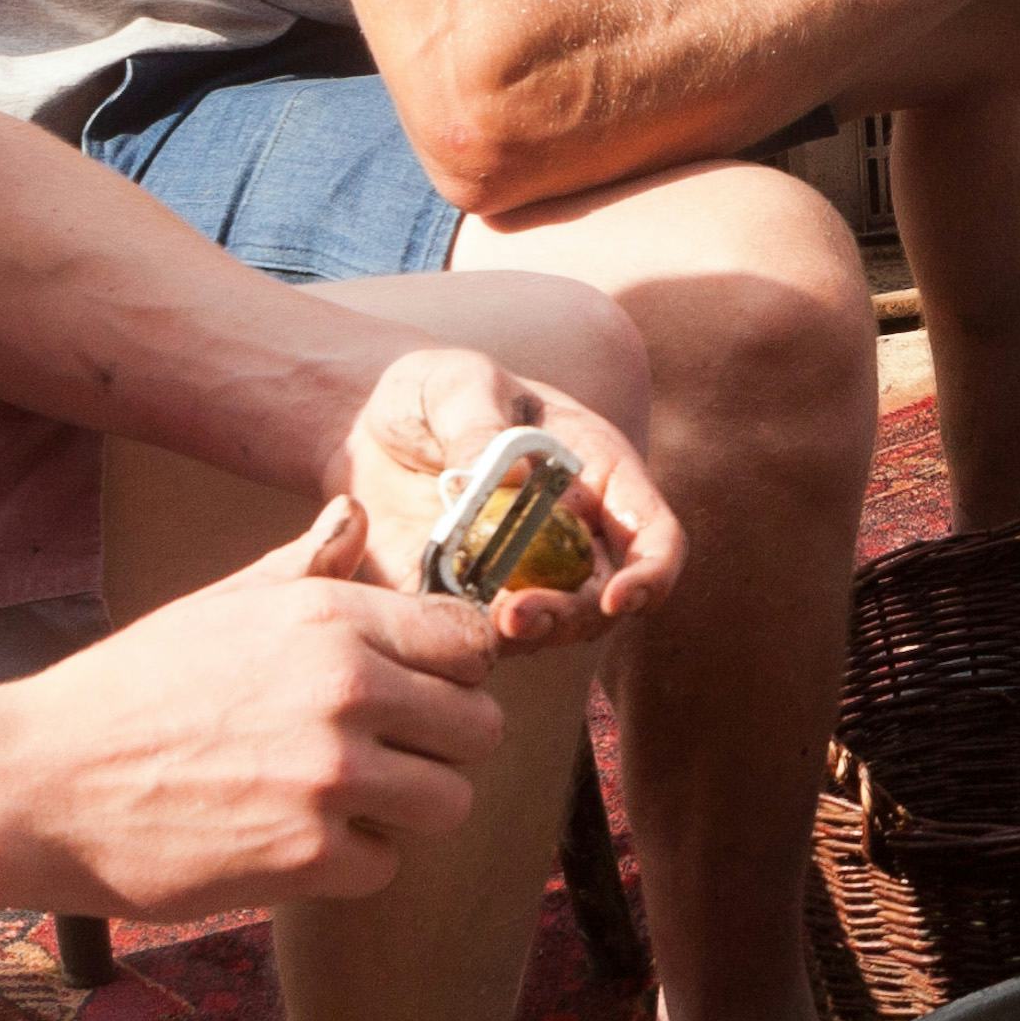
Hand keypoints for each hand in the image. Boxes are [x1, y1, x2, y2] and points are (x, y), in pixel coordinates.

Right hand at [0, 512, 521, 917]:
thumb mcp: (219, 607)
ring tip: (339, 799)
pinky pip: (386, 865)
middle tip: (382, 756)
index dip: (454, 672)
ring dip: (404, 809)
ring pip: (449, 802)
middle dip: (438, 747)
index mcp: (331, 616)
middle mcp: (347, 688)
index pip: (472, 642)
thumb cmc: (130, 690)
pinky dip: (348, 863)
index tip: (419, 691)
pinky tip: (289, 839)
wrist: (37, 783)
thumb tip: (355, 515)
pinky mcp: (310, 856)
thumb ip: (305, 567)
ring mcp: (333, 776)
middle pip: (479, 729)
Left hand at [343, 349, 678, 642]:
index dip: (651, 574)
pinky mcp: (466, 601)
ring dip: (527, 632)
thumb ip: (481, 423)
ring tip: (491, 620)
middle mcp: (574, 535)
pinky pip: (480, 635)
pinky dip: (470, 636)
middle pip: (605, 598)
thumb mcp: (457, 384)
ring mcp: (523, 576)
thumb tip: (508, 483)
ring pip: (549, 626)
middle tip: (519, 615)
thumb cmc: (434, 392)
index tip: (618, 598)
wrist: (366, 427)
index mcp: (598, 476)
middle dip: (573, 615)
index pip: (653, 536)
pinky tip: (441, 620)